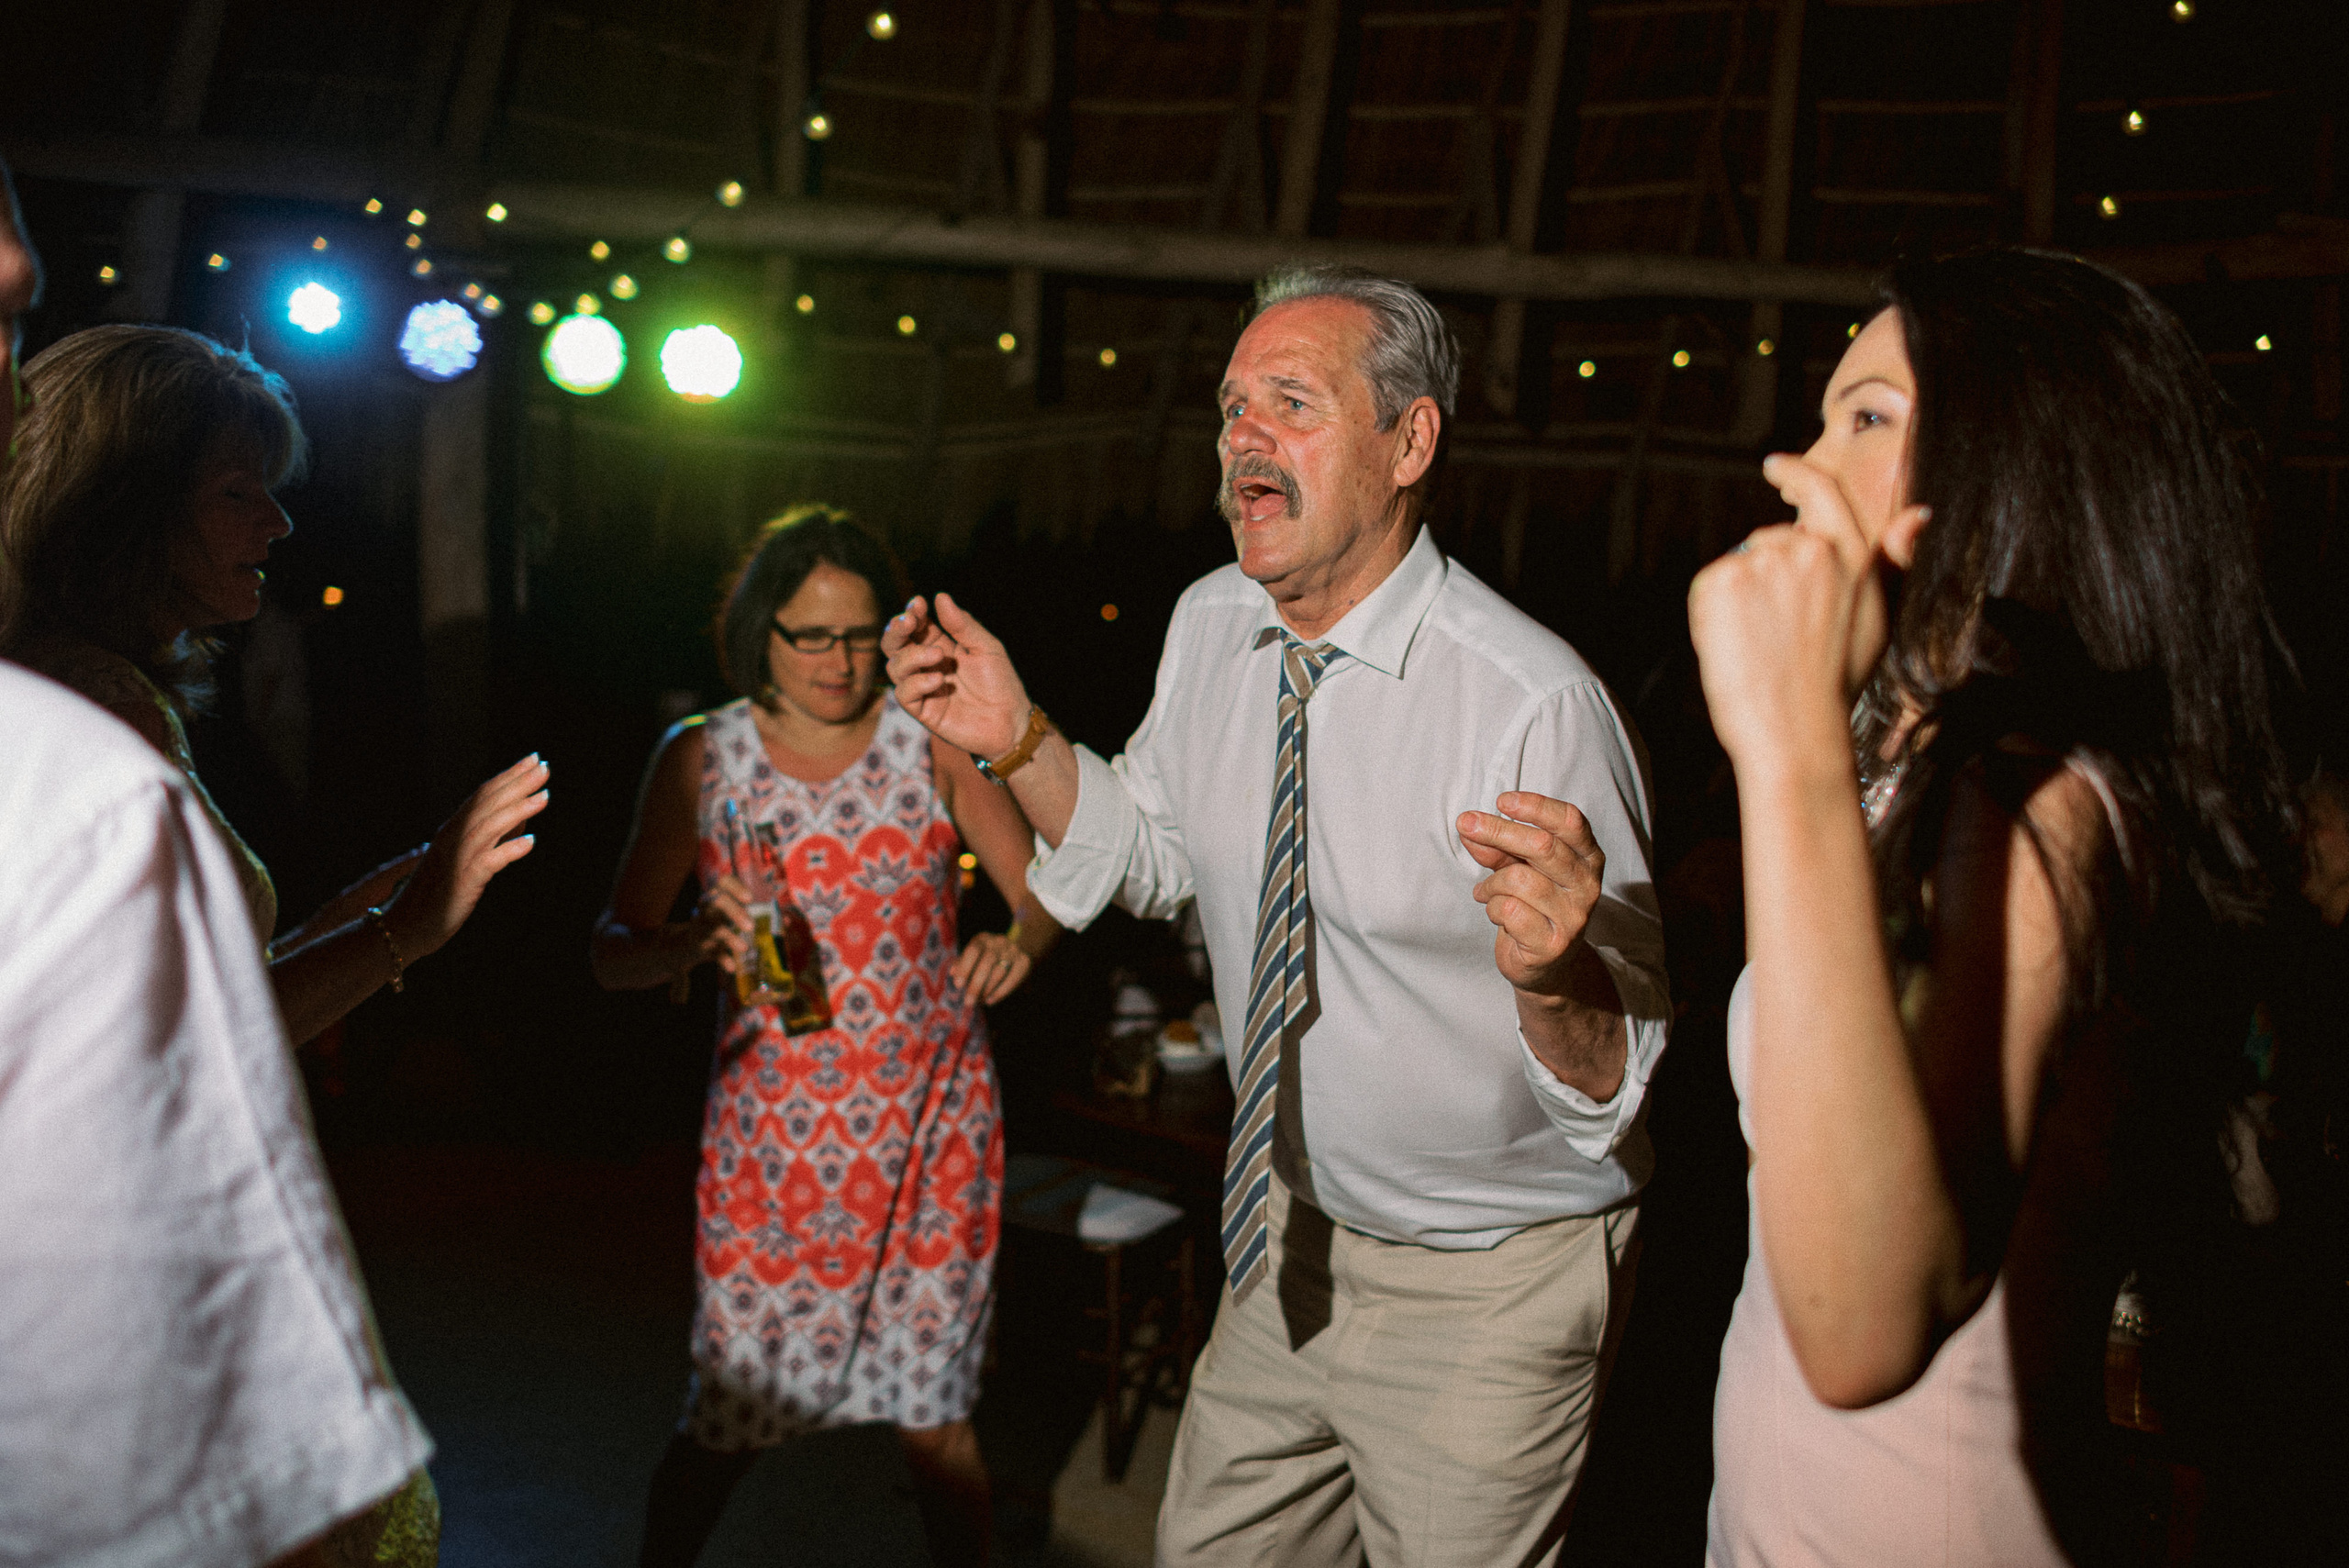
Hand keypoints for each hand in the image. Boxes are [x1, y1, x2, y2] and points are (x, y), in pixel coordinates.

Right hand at [382, 755, 549, 960]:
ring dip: (518, 810)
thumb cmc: (437, 894)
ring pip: (489, 827)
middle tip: (543, 766)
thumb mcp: (465, 859)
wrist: (404, 927)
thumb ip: (492, 837)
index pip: (483, 795)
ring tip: (545, 796)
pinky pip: (488, 862)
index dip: (509, 776)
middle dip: (517, 783)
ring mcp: (456, 860)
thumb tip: (523, 815)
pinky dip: (509, 850)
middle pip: (487, 804)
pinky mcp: (463, 883)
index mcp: (452, 830)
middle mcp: (452, 839)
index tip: (533, 760)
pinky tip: (531, 842)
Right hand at [688, 874, 755, 974]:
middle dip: (734, 912)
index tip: (750, 898)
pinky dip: (722, 959)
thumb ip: (761, 916)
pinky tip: (732, 967)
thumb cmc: (721, 924)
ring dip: (730, 938)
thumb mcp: (736, 917)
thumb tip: (786, 921)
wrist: (691, 944)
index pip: (723, 882)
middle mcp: (708, 907)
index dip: (736, 887)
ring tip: (745, 948)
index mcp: (719, 895)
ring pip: (714, 928)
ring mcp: (701, 926)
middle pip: (718, 902)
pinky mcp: (700, 945)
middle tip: (751, 926)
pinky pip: (711, 951)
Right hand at [883, 593, 1032, 760]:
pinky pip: (904, 694)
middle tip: (908, 621)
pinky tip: (939, 680)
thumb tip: (940, 597)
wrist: (1011, 722)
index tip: (917, 603)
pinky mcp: (924, 711)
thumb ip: (963, 625)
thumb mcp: (986, 648)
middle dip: (896, 630)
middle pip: (894, 645)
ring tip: (938, 655)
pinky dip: (917, 683)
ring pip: (894, 667)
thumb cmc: (1001, 683)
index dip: (911, 614)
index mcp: (940, 646)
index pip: (915, 627)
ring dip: (912, 656)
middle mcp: (926, 666)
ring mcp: (922, 688)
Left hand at [951, 930, 1031, 1004]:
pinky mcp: (1024, 961)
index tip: (958, 985)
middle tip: (968, 1002)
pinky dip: (1000, 992)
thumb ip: (962, 963)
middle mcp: (999, 942)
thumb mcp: (974, 955)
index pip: (973, 951)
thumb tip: (952, 973)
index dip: (965, 967)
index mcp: (983, 938)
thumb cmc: (987, 956)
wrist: (1017, 948)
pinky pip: (1012, 979)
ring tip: (979, 1001)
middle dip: (976, 985)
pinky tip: (990, 1001)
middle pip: (987, 963)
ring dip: (987, 990)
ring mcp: (1013, 950)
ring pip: (999, 972)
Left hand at [1458, 791, 1605, 995]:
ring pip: (1519, 879)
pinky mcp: (1553, 944)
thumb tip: (1468, 825)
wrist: (1544, 966)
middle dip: (1498, 830)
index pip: (1570, 822)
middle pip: (1542, 846)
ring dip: (1490, 882)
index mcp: (1587, 858)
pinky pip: (1509, 911)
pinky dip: (1492, 907)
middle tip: (1466, 822)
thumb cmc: (1532, 907)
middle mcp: (1587, 885)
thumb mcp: (1516, 869)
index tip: (1502, 801)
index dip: (1536, 807)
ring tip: (1483, 891)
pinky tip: (1495, 913)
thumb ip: (1496, 848)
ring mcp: (1573, 917)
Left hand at [1687, 453, 1909, 772]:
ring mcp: (1763, 562)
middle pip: (1770, 542)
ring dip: (1741, 598)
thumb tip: (1920, 513)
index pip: (1821, 493)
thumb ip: (1892, 561)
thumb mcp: (1878, 618)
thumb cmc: (1836, 685)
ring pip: (1739, 566)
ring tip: (1761, 646)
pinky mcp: (1722, 581)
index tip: (1776, 466)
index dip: (1796, 473)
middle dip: (1765, 578)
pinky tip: (1736, 647)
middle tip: (1775, 635)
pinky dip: (1712, 614)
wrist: (1796, 731)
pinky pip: (1709, 587)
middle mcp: (1809, 550)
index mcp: (1851, 556)